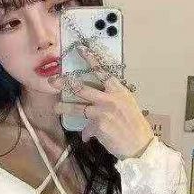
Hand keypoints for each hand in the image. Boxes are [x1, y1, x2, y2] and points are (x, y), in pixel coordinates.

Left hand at [48, 43, 153, 159]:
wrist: (139, 145)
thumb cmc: (134, 126)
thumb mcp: (126, 107)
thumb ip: (110, 102)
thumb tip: (96, 106)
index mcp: (119, 91)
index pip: (103, 71)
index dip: (91, 59)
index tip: (80, 49)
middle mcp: (110, 98)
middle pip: (83, 88)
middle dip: (66, 84)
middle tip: (53, 81)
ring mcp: (103, 112)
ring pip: (78, 108)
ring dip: (65, 108)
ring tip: (56, 108)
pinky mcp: (98, 126)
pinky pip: (87, 128)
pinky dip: (87, 134)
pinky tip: (88, 137)